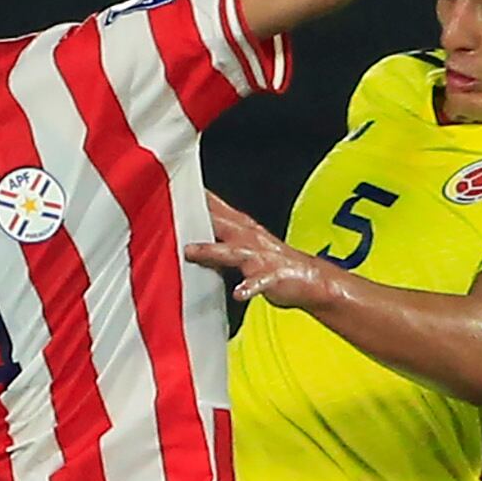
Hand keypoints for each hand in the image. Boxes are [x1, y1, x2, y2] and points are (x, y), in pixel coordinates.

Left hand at [185, 193, 335, 307]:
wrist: (311, 279)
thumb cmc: (273, 263)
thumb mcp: (245, 245)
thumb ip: (219, 240)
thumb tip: (191, 235)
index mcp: (244, 229)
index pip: (216, 208)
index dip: (196, 198)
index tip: (171, 187)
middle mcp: (250, 239)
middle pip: (220, 224)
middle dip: (198, 217)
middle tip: (171, 211)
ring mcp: (261, 257)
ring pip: (233, 252)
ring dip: (211, 251)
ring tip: (191, 251)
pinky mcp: (272, 278)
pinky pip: (259, 283)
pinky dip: (249, 288)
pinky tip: (239, 293)